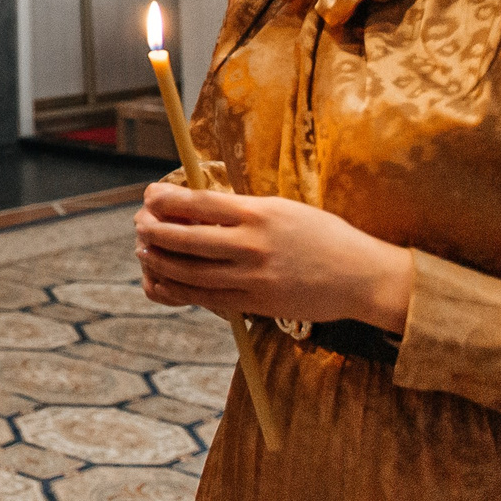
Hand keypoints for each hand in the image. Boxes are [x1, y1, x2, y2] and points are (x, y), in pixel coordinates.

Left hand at [134, 182, 415, 331]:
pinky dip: (176, 289)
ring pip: (187, 270)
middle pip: (183, 236)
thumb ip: (239, 209)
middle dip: (151, 229)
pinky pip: (204, 298)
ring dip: (157, 260)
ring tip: (143, 250)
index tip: (150, 196)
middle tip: (139, 224)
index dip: (163, 199)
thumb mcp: (281, 208)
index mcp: (257, 213)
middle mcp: (251, 244)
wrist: (361, 277)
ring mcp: (252, 277)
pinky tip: (162, 280)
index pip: (195, 202)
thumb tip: (191, 205)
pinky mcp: (254, 303)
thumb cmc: (321, 236)